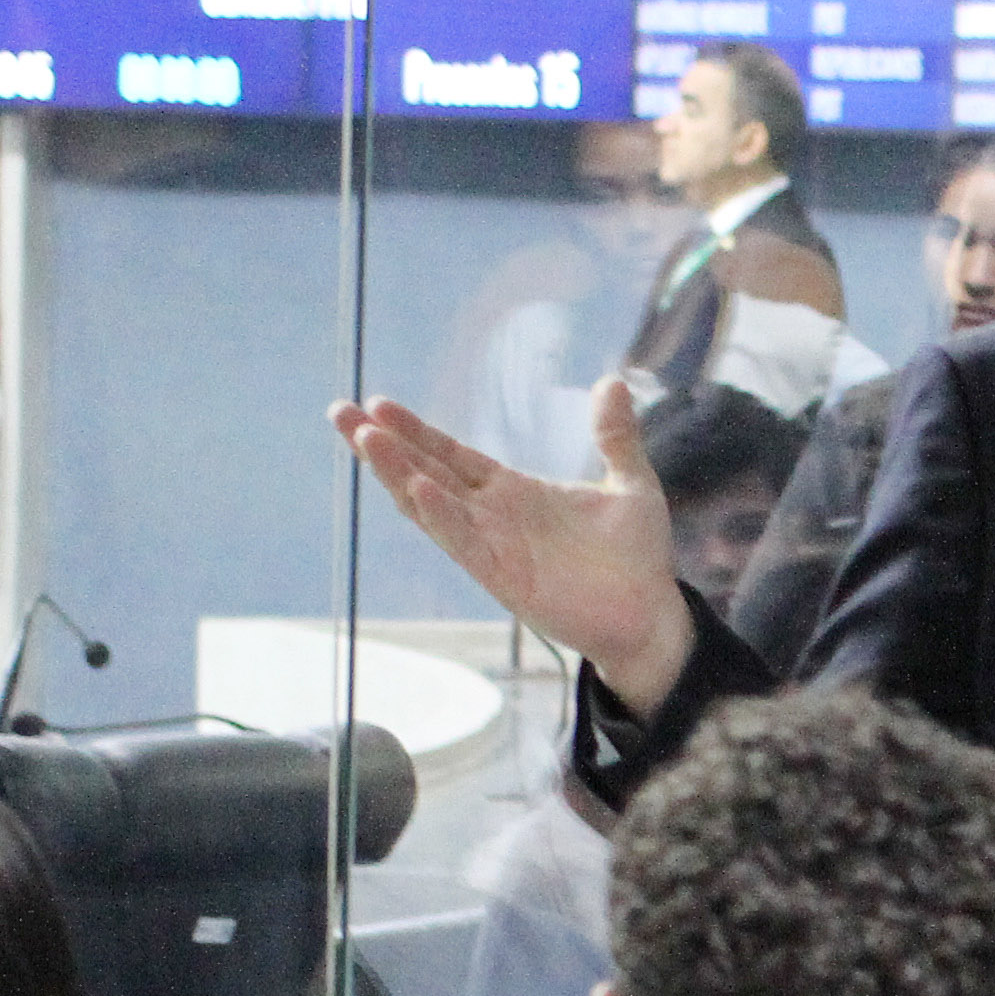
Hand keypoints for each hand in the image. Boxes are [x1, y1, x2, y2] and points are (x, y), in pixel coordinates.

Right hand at [329, 377, 693, 708]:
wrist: (654, 615)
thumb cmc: (637, 556)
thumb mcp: (630, 483)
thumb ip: (614, 436)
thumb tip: (613, 380)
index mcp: (513, 493)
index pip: (451, 455)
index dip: (416, 431)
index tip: (379, 403)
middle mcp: (492, 518)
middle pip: (424, 473)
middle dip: (383, 445)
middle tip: (340, 412)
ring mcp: (493, 547)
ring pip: (431, 506)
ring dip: (398, 474)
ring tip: (365, 437)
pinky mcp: (505, 578)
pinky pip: (464, 543)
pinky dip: (441, 516)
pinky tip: (418, 488)